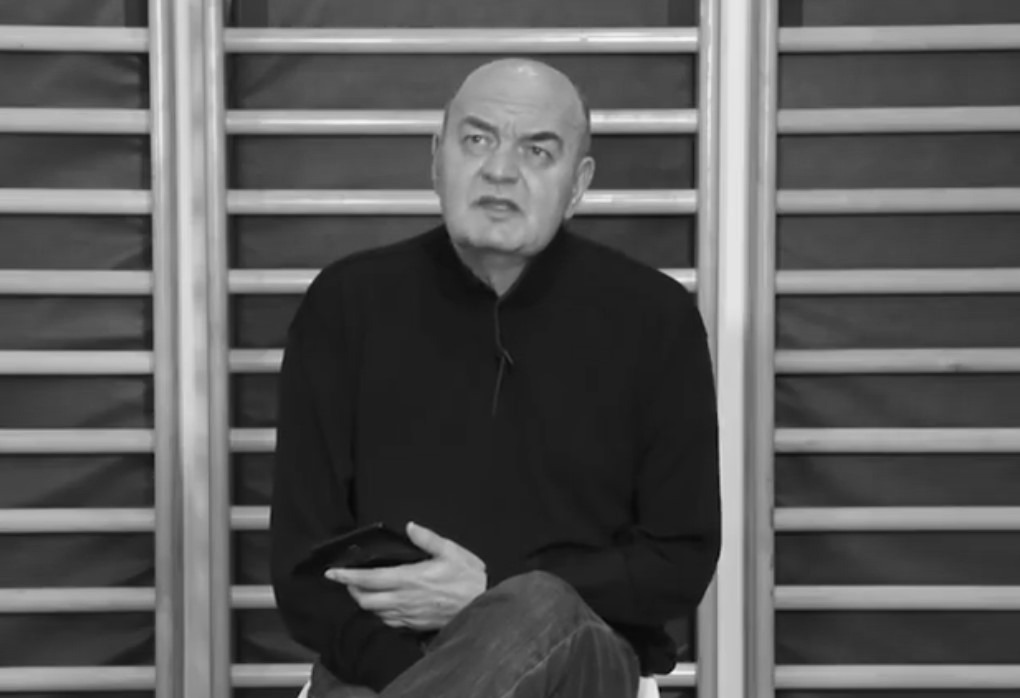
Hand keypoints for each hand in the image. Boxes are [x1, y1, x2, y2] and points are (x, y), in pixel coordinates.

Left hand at [325, 521, 486, 631]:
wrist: (482, 607)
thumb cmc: (469, 578)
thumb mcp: (452, 551)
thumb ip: (428, 539)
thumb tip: (410, 527)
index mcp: (410, 578)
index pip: (370, 578)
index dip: (348, 576)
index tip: (332, 573)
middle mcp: (404, 599)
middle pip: (365, 599)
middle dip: (351, 591)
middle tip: (346, 580)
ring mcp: (408, 614)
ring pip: (373, 613)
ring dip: (362, 603)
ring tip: (358, 592)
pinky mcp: (414, 625)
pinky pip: (387, 623)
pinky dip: (376, 615)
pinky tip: (377, 607)